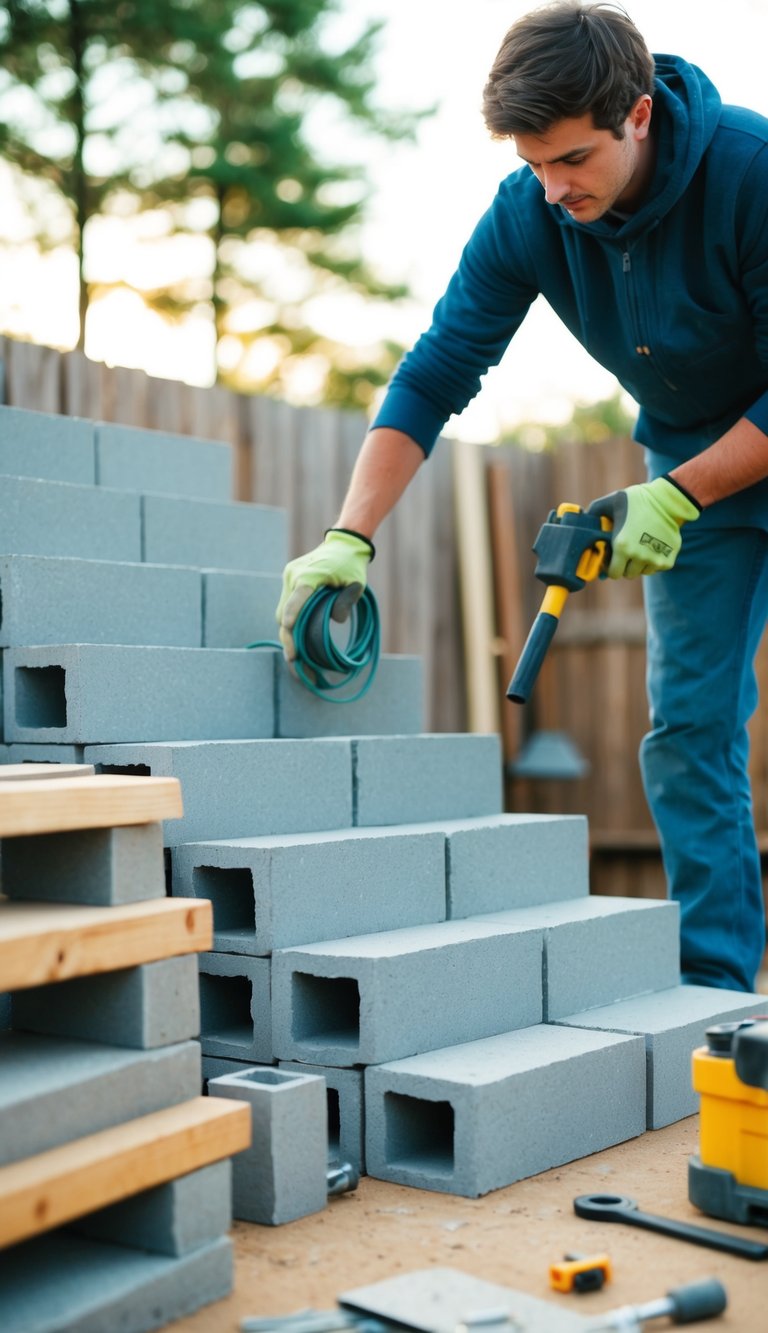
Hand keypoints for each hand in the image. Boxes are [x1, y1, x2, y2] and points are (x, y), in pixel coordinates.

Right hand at [275, 528, 373, 659]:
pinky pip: (286, 604)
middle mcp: (294, 575)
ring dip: (287, 631)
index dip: (293, 613)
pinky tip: (296, 639)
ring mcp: (289, 577)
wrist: (343, 544)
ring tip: (294, 656)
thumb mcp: (356, 584)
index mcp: (310, 574)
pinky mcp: (289, 581)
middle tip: (294, 659)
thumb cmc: (351, 565)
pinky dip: (290, 621)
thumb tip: (334, 620)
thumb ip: (346, 602)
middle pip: (284, 611)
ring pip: (282, 610)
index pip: (297, 597)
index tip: (289, 628)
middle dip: (287, 636)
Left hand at [587, 475, 700, 578]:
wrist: (668, 500)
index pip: (613, 573)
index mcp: (622, 547)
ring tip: (640, 547)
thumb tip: (583, 518)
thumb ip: (595, 512)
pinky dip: (654, 562)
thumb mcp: (612, 502)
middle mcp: (638, 556)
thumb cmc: (638, 500)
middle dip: (625, 566)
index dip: (611, 568)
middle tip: (627, 553)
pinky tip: (653, 547)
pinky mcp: (668, 560)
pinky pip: (657, 568)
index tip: (612, 560)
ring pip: (642, 572)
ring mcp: (655, 560)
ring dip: (639, 564)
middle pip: (628, 574)